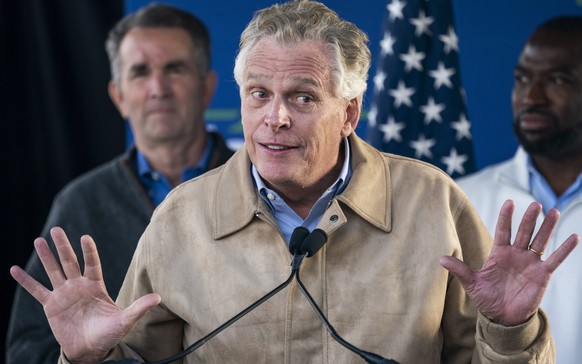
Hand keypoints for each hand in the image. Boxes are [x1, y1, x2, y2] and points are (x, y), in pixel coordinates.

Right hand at [10, 227, 160, 362]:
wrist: (91, 349)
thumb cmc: (109, 333)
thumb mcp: (126, 320)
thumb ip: (139, 307)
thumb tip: (159, 297)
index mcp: (96, 286)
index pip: (92, 263)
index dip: (88, 251)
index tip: (84, 237)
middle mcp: (78, 286)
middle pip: (69, 261)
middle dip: (63, 246)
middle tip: (56, 230)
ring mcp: (64, 294)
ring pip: (53, 271)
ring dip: (45, 256)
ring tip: (38, 240)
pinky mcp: (51, 306)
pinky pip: (36, 291)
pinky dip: (26, 281)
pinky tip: (14, 269)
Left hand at [440, 199, 578, 325]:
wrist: (502, 317)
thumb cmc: (486, 298)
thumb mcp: (472, 283)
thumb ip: (459, 269)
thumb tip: (439, 258)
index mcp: (499, 253)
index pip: (503, 230)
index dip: (506, 217)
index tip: (509, 202)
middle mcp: (516, 254)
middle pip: (524, 232)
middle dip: (529, 219)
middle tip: (535, 204)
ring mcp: (530, 263)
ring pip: (540, 241)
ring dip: (547, 227)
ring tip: (553, 212)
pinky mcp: (542, 274)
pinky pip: (555, 259)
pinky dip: (564, 249)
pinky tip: (574, 237)